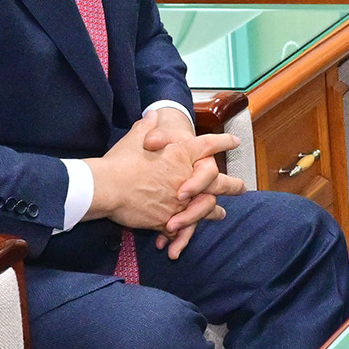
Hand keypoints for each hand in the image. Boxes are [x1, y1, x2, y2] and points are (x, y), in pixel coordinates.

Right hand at [89, 113, 231, 234]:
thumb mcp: (135, 137)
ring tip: (220, 214)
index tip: (235, 143)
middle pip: (217, 181)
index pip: (208, 145)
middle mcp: (186, 178)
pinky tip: (187, 233)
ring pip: (204, 208)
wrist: (106, 187)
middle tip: (242, 188)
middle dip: (232, 185)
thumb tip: (153, 114)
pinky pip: (181, 228)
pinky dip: (184, 233)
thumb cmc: (120, 161)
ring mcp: (180, 201)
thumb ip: (148, 126)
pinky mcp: (168, 219)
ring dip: (213, 212)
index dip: (223, 143)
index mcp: (181, 153)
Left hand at [156, 142, 246, 257]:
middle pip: (207, 201)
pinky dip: (175, 238)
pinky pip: (183, 228)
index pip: (207, 173)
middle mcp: (199, 183)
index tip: (182, 193)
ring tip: (169, 242)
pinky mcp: (179, 212)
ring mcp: (190, 199)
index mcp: (199, 162)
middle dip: (194, 214)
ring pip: (195, 218)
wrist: (147, 155)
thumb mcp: (155, 135)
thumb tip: (151, 140)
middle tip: (177, 224)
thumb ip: (157, 135)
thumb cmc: (155, 142)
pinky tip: (162, 245)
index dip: (196, 183)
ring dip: (184, 231)